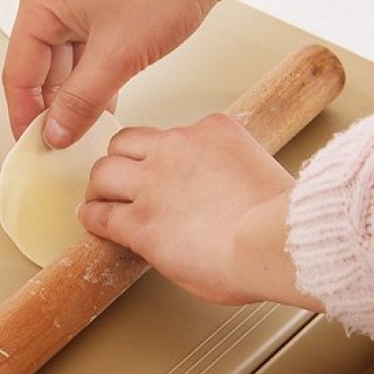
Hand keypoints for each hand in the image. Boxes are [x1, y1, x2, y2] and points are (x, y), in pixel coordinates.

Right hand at [1, 0, 373, 149]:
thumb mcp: (119, 55)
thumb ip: (82, 100)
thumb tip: (57, 135)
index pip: (16, 70)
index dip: (23, 116)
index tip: (34, 152)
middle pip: (37, 60)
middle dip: (49, 104)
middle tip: (62, 146)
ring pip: (65, 52)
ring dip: (74, 90)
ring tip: (89, 127)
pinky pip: (91, 39)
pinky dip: (95, 69)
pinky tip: (112, 92)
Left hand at [79, 114, 322, 309]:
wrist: (274, 241)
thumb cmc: (281, 221)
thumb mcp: (259, 172)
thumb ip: (231, 173)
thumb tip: (222, 194)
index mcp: (213, 131)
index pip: (172, 134)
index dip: (162, 155)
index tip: (162, 170)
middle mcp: (178, 147)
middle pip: (126, 143)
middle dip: (121, 162)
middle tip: (119, 180)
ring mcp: (154, 183)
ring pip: (104, 171)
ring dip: (100, 187)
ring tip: (100, 199)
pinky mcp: (140, 221)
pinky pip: (100, 214)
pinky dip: (92, 217)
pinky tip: (92, 222)